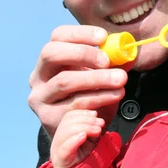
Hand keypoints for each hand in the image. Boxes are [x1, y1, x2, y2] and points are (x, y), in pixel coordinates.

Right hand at [28, 25, 126, 139]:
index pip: (58, 36)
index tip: (103, 37)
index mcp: (50, 60)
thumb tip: (128, 52)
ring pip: (65, 82)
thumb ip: (111, 64)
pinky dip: (99, 98)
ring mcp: (40, 98)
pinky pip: (75, 104)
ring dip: (96, 79)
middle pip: (51, 54)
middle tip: (107, 61)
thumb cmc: (90, 99)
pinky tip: (116, 95)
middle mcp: (39, 76)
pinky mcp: (48, 117)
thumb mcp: (99, 78)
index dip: (80, 33)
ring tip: (120, 79)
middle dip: (82, 54)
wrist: (79, 134)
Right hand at [51, 110, 104, 167]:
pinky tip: (83, 136)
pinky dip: (74, 140)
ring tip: (97, 130)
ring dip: (84, 127)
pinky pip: (64, 149)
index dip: (82, 113)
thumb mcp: (90, 143)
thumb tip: (98, 119)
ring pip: (65, 132)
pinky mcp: (60, 162)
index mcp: (63, 134)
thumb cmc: (86, 162)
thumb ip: (92, 131)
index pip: (68, 117)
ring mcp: (57, 151)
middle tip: (100, 124)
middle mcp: (58, 141)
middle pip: (67, 123)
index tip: (95, 114)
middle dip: (86, 120)